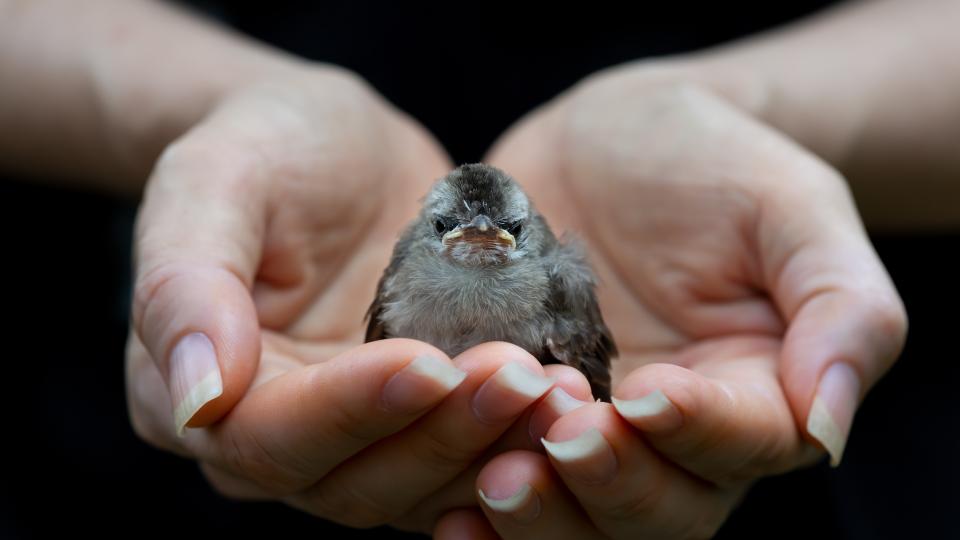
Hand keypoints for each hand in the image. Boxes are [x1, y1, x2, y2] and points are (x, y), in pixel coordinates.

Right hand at [125, 66, 561, 531]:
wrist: (332, 149)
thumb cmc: (264, 147)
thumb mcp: (212, 177)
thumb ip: (185, 279)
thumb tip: (196, 396)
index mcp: (193, 393)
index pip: (272, 435)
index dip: (352, 409)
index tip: (427, 362)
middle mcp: (271, 439)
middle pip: (354, 478)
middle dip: (443, 433)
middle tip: (523, 378)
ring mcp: (349, 441)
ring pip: (419, 485)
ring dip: (495, 448)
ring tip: (562, 391)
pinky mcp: (413, 427)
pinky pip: (462, 460)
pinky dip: (516, 440)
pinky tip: (569, 397)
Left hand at [435, 64, 906, 537]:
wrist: (611, 140)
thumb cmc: (715, 162)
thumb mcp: (793, 208)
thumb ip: (842, 309)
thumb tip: (830, 428)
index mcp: (756, 395)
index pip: (741, 444)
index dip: (697, 432)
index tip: (649, 394)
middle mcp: (674, 438)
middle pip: (657, 508)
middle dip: (609, 484)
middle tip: (560, 442)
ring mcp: (591, 430)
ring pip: (579, 514)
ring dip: (540, 510)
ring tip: (495, 478)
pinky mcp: (517, 414)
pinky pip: (500, 473)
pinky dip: (472, 497)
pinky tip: (445, 506)